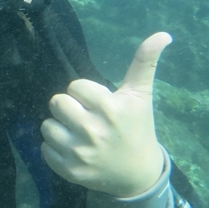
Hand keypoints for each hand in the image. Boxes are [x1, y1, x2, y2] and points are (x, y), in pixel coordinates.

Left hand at [40, 32, 171, 197]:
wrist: (139, 173)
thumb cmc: (137, 128)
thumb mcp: (141, 95)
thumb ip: (144, 63)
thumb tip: (163, 34)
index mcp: (110, 109)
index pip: (74, 86)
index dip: (84, 93)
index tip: (97, 103)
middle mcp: (93, 130)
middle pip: (56, 102)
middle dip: (69, 107)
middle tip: (83, 116)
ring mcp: (79, 153)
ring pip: (47, 125)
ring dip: (59, 127)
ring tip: (77, 133)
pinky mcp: (69, 171)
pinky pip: (45, 149)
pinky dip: (55, 148)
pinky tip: (73, 149)